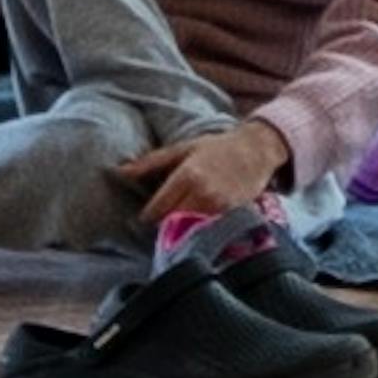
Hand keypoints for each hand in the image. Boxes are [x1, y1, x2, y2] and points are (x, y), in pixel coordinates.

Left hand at [146, 123, 290, 236]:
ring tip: (178, 224)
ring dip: (181, 229)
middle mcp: (202, 193)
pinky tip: (198, 224)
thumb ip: (151, 162)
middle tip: (161, 222)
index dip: (148, 216)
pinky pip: (208, 229)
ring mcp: (219, 206)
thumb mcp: (183, 148)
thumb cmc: (217, 147)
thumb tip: (121, 171)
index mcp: (186, 176)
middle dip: (164, 224)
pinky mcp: (233, 214)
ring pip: (190, 228)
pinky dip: (200, 229)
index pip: (158, 208)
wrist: (256, 149)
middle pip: (172, 221)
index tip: (145, 217)